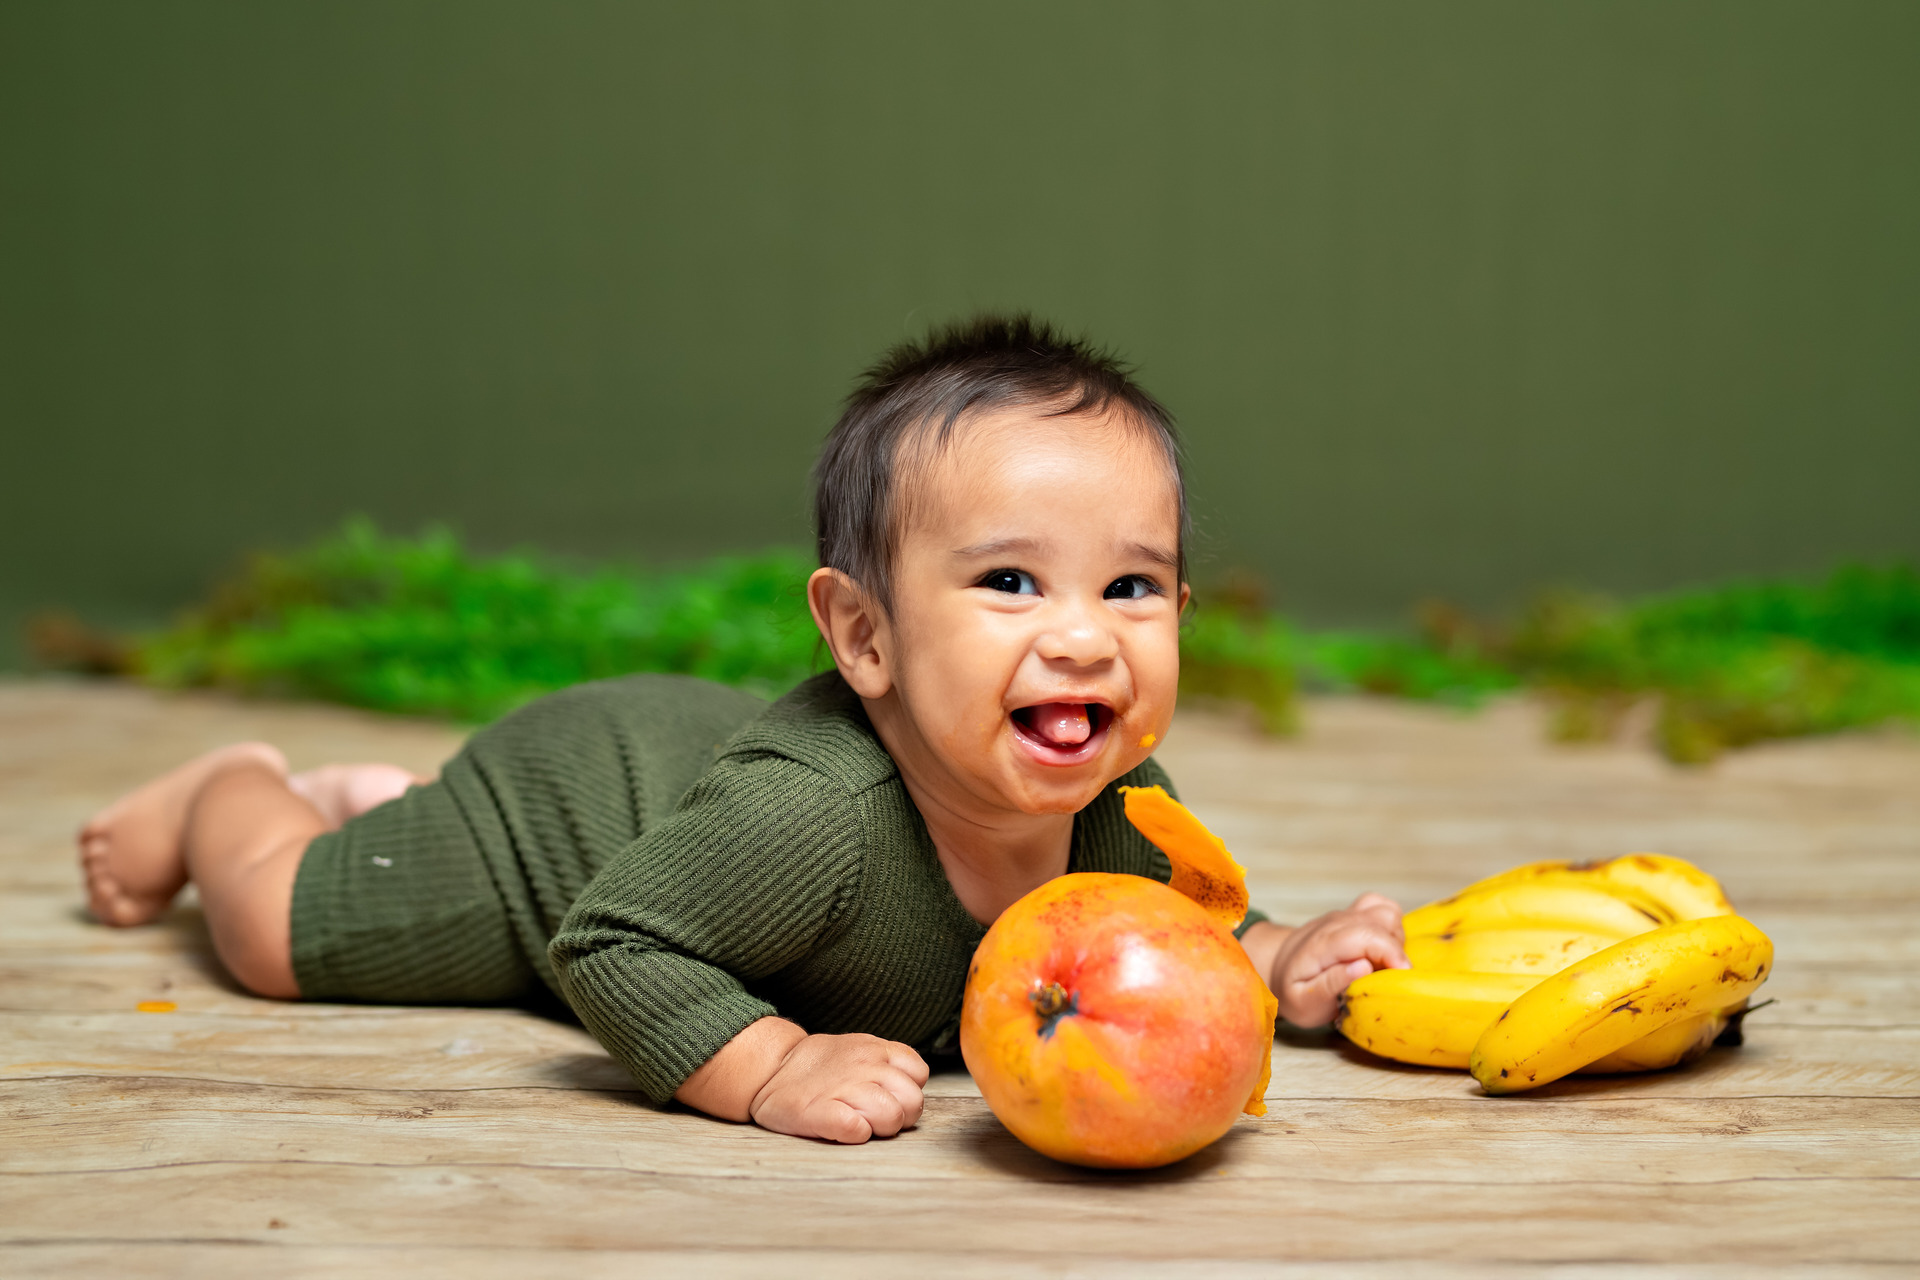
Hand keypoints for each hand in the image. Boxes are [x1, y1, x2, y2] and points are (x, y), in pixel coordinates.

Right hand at [749, 1032, 929, 1142]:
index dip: (908, 1092)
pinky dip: (855, 1134)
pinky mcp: (820, 1113)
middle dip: (900, 1117)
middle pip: (913, 1102)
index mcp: (877, 1050)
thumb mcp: (859, 1049)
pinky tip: (842, 1128)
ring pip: (892, 1116)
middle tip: (875, 1118)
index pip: (918, 1074)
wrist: (769, 1068)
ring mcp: (844, 1088)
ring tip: (857, 1123)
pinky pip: (857, 1129)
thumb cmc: (820, 1067)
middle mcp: (866, 1066)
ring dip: (879, 1128)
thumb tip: (911, 1089)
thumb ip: (888, 1065)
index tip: (889, 1098)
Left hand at [1263, 892, 1407, 1027]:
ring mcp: (1346, 914)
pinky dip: (1394, 926)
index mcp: (1323, 943)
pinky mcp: (1354, 914)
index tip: (1403, 976)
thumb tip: (1364, 967)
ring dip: (1397, 940)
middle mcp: (1336, 922)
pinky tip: (1386, 949)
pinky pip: (1384, 908)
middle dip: (1397, 952)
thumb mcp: (1303, 1001)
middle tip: (1390, 979)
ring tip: (1386, 966)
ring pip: (1387, 912)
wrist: (1278, 967)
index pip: (1365, 936)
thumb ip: (1330, 984)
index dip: (1391, 953)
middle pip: (1382, 923)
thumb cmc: (1293, 990)